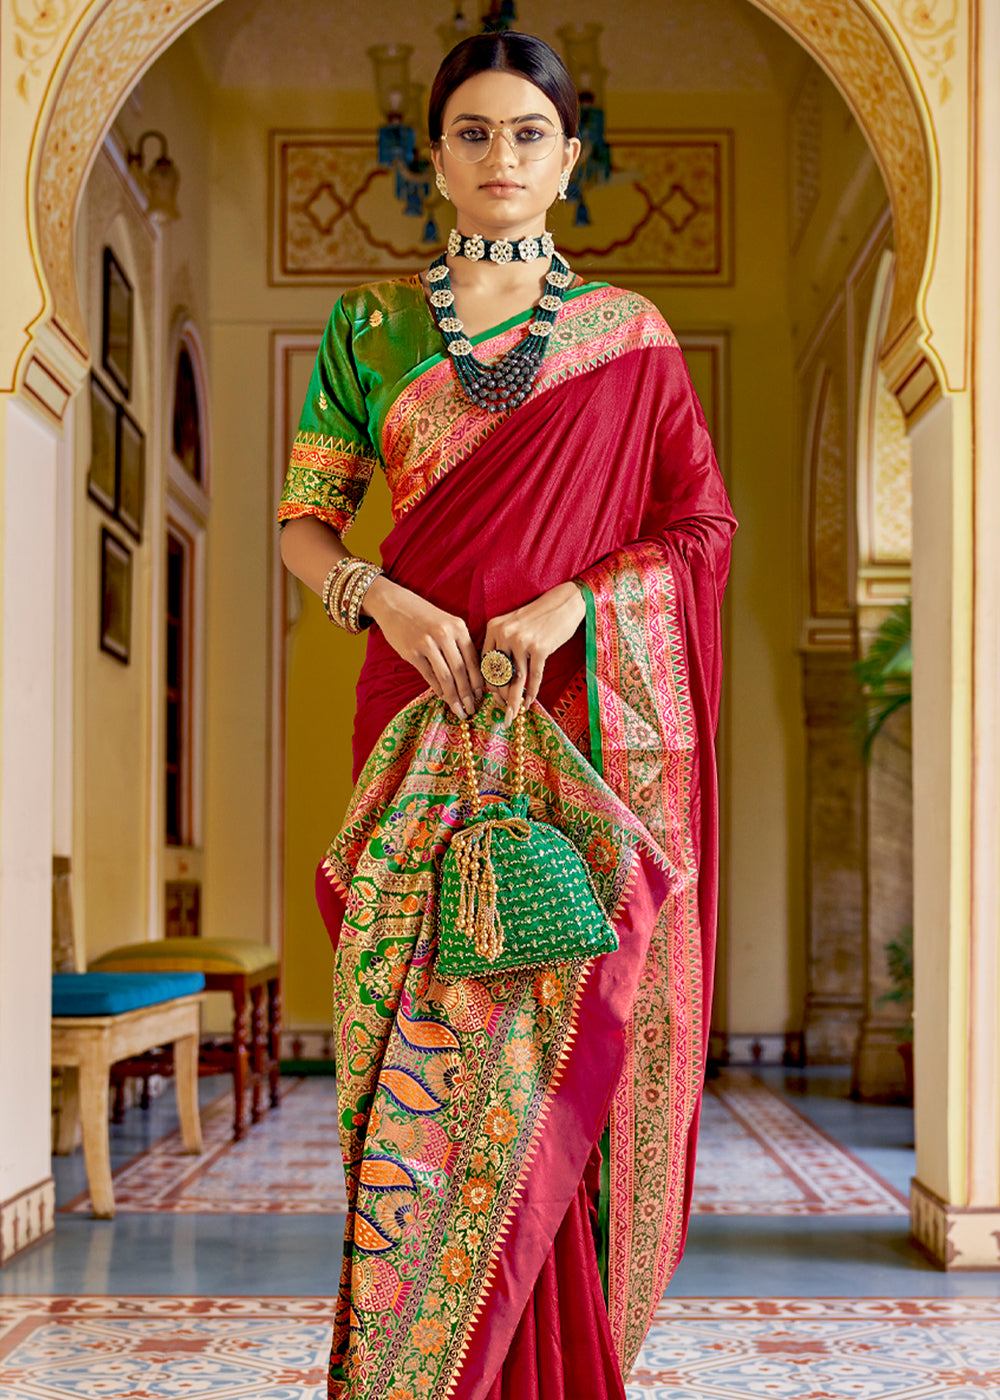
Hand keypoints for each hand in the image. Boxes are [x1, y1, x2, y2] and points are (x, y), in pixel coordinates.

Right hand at [363, 575, 482, 717]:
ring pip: (446, 677)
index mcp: (458, 627)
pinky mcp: (412, 652)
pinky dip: (437, 689)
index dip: (478, 681)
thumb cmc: (425, 617)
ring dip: (453, 697)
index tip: (480, 697)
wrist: (395, 604)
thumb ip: (460, 645)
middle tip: (471, 710)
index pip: (473, 660)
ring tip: (458, 710)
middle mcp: (445, 635)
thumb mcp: (447, 624)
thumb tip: (472, 676)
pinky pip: (429, 676)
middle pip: (461, 671)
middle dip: (467, 694)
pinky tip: (443, 697)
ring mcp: (427, 644)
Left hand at [483, 581, 586, 723]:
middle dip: (501, 696)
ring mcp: (522, 641)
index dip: (489, 684)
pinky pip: (533, 677)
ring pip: (515, 679)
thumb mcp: (513, 626)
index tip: (494, 697)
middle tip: (504, 710)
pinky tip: (530, 702)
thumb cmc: (538, 618)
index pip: (486, 663)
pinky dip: (531, 692)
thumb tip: (498, 680)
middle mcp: (504, 634)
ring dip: (515, 699)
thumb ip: (502, 647)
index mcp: (494, 628)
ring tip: (515, 712)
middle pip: (498, 673)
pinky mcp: (540, 648)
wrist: (564, 604)